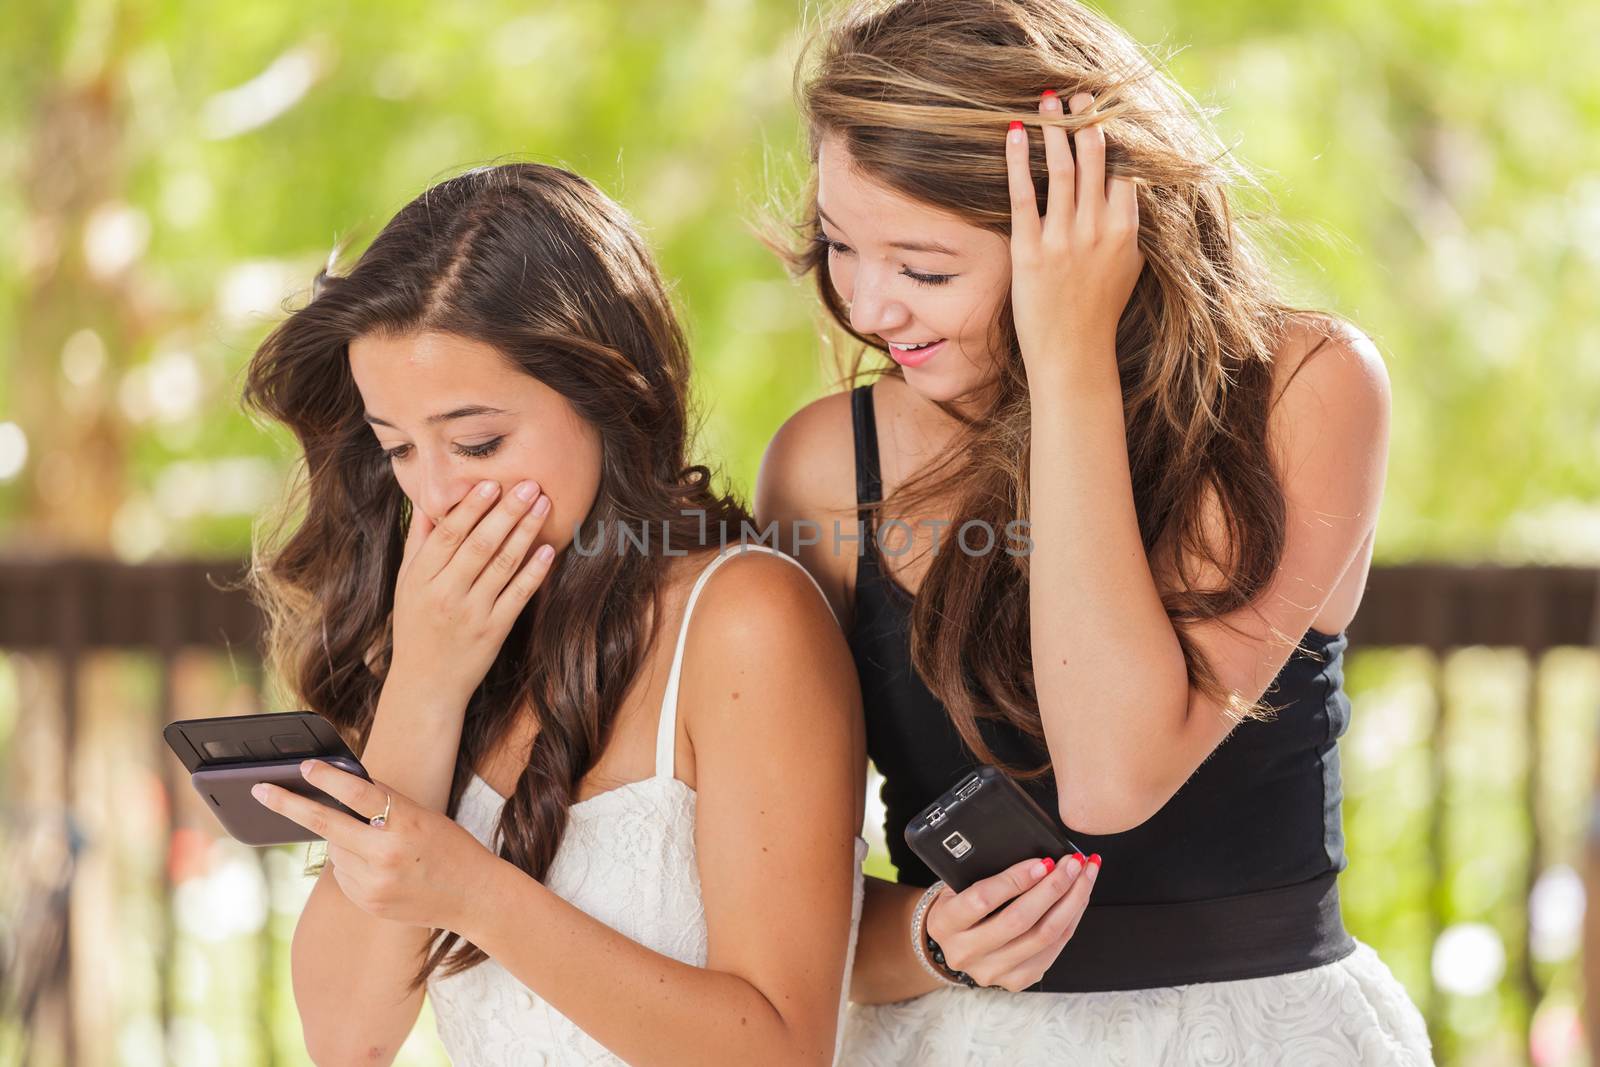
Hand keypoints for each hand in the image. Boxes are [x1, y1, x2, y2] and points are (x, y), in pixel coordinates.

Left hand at [252, 759, 495, 931]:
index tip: (304, 766)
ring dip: (342, 840)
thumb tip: (339, 786)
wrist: (473, 896)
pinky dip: (351, 864)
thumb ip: (384, 803)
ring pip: (335, 850)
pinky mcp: (367, 902)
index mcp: (406, 823)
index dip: (328, 779)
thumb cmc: (450, 846)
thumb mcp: (424, 816)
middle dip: (289, 805)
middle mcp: (386, 854)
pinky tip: (379, 867)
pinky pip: (343, 875)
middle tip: (260, 789)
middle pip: (326, 825)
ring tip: (376, 845)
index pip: (359, 794)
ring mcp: (374, 883)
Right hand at [392, 479, 556, 699]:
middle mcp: (445, 594)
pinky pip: (518, 595)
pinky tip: (549, 549)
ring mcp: (472, 613)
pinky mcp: (494, 631)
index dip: (471, 507)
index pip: (448, 535)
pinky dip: (534, 571)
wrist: (425, 684)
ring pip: (502, 565)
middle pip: (480, 545)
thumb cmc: (415, 627)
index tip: (491, 483)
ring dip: (525, 532)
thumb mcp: (406, 584)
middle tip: (529, 484)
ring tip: (543, 505)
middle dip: (507, 512)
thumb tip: (427, 499)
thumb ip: (419, 542)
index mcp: (420, 578)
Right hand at [923, 852, 1099, 990]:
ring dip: (1071, 902)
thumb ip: (988, 874)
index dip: (1016, 880)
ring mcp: (991, 971)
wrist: (954, 941)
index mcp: (945, 923)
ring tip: (1084, 876)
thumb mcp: (959, 884)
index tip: (1043, 861)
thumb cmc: (960, 903)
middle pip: (1019, 921)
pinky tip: (1078, 900)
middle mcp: (965, 952)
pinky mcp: (1015, 980)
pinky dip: (1070, 921)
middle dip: (1053, 887)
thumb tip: (1039, 859)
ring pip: (1043, 937)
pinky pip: (1052, 950)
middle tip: (1073, 863)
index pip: (982, 900)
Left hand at [1005, 90, 1142, 377]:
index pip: (1123, 170)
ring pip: (1061, 170)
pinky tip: (1014, 134)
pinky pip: (1024, 196)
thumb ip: (1129, 227)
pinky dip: (1020, 161)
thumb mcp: (1129, 266)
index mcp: (1125, 231)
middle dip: (1085, 122)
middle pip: (1094, 160)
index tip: (1104, 112)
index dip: (1114, 138)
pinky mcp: (1030, 252)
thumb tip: (1130, 190)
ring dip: (1054, 130)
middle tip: (1076, 95)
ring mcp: (1063, 240)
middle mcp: (1097, 229)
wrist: (1074, 356)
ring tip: (1047, 102)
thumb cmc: (1099, 313)